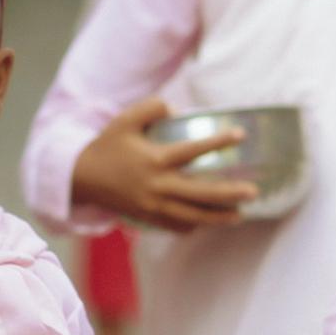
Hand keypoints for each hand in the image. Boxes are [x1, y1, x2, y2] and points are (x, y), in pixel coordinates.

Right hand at [69, 96, 264, 232]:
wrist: (82, 178)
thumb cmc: (108, 146)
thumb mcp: (125, 120)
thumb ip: (151, 108)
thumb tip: (177, 110)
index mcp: (154, 159)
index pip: (192, 150)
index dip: (218, 142)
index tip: (241, 135)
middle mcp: (157, 186)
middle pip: (200, 193)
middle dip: (229, 194)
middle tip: (253, 191)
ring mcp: (154, 206)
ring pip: (193, 216)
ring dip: (218, 217)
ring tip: (241, 214)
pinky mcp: (149, 218)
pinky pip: (178, 226)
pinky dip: (195, 225)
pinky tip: (210, 220)